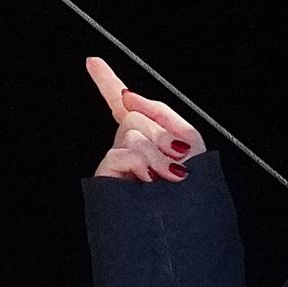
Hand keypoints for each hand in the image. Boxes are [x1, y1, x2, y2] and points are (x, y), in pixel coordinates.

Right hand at [85, 56, 205, 182]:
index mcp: (149, 137)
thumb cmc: (195, 188)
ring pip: (131, 133)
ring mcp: (118, 163)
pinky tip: (149, 181)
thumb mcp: (190, 139)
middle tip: (177, 159)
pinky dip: (141, 164)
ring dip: (157, 153)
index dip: (107, 81)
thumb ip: (159, 111)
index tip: (92, 62)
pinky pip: (121, 153)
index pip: (124, 105)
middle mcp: (130, 147)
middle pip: (134, 116)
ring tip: (168, 177)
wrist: (189, 224)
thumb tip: (126, 95)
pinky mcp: (108, 179)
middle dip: (160, 133)